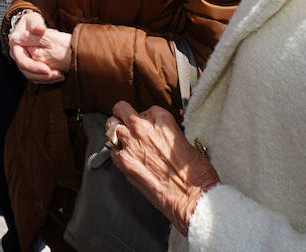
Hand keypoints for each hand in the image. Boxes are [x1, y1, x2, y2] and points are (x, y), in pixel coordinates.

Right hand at [8, 11, 71, 81]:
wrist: (32, 25)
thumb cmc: (33, 22)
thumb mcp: (34, 20)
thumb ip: (37, 24)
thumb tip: (39, 30)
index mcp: (15, 46)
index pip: (22, 61)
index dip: (34, 67)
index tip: (47, 69)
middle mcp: (17, 55)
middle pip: (27, 71)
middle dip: (42, 76)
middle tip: (58, 75)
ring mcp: (23, 61)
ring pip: (32, 76)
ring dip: (46, 79)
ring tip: (61, 76)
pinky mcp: (30, 65)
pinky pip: (36, 76)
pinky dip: (47, 78)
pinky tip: (58, 76)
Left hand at [105, 102, 220, 236]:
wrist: (192, 196)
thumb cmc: (195, 173)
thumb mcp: (183, 141)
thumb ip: (164, 133)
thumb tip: (154, 136)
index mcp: (161, 118)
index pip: (144, 110)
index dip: (145, 121)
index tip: (148, 130)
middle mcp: (143, 127)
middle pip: (121, 109)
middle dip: (122, 117)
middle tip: (126, 126)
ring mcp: (131, 142)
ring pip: (111, 126)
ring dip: (117, 134)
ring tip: (125, 144)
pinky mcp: (123, 161)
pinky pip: (112, 150)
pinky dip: (117, 154)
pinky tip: (128, 161)